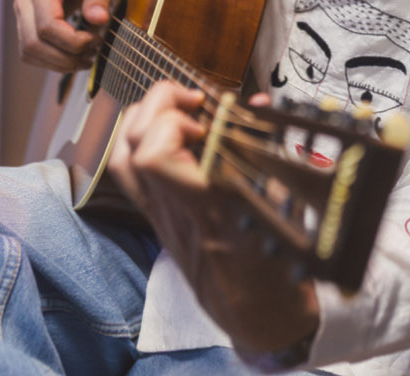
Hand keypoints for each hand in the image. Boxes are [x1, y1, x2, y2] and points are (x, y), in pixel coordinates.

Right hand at [13, 0, 113, 71]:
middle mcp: (24, 0)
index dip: (72, 41)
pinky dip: (51, 60)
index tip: (96, 39)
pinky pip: (31, 51)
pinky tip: (73, 57)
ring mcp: (20, 13)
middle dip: (66, 57)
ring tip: (85, 58)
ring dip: (58, 63)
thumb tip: (98, 20)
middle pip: (34, 43)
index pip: (47, 25)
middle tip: (92, 53)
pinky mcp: (24, 23)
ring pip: (29, 52)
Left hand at [108, 81, 320, 358]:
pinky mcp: (157, 218)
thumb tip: (254, 101)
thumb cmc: (279, 259)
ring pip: (122, 158)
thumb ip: (268, 146)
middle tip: (193, 99)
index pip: (153, 156)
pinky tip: (169, 134)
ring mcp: (160, 214)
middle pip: (132, 146)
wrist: (257, 310)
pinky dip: (139, 141)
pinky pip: (130, 175)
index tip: (206, 114)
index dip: (170, 122)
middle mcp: (174, 208)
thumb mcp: (287, 200)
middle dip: (157, 104)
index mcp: (208, 205)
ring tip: (178, 109)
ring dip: (144, 118)